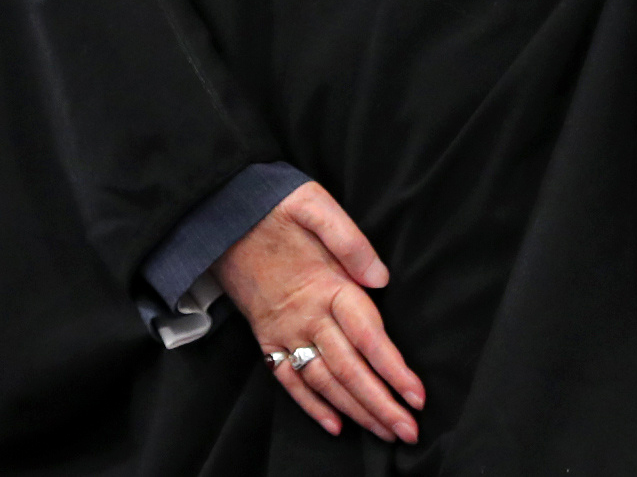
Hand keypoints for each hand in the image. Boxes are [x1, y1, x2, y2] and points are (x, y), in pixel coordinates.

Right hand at [213, 180, 423, 443]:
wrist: (219, 217)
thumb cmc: (274, 207)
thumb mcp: (314, 206)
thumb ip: (351, 240)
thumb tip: (381, 277)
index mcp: (326, 285)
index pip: (368, 336)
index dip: (394, 369)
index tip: (417, 395)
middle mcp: (305, 316)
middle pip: (349, 370)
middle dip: (381, 404)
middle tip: (409, 431)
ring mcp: (283, 331)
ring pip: (323, 381)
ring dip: (355, 410)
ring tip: (384, 431)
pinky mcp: (265, 337)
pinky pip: (288, 379)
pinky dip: (311, 406)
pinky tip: (334, 424)